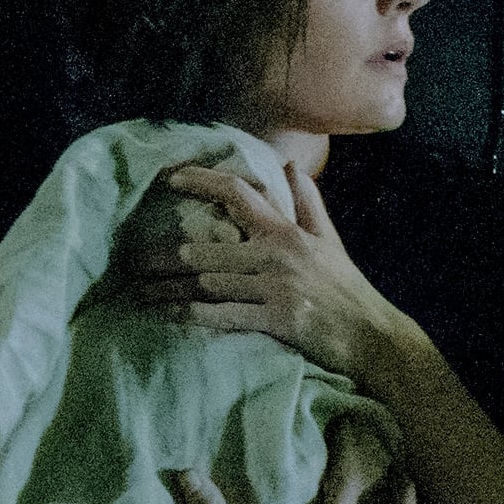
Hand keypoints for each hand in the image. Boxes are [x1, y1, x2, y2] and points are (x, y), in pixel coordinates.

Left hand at [124, 158, 415, 382]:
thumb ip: (309, 204)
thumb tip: (291, 167)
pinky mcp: (278, 320)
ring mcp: (276, 288)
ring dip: (169, 290)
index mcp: (287, 232)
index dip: (202, 182)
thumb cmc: (348, 290)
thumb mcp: (330, 241)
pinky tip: (171, 316)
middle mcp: (277, 254)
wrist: (373, 336)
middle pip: (207, 250)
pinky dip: (196, 316)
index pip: (240, 195)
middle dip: (163, 256)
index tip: (170, 179)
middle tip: (129, 260)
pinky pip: (226, 315)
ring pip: (209, 284)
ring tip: (139, 292)